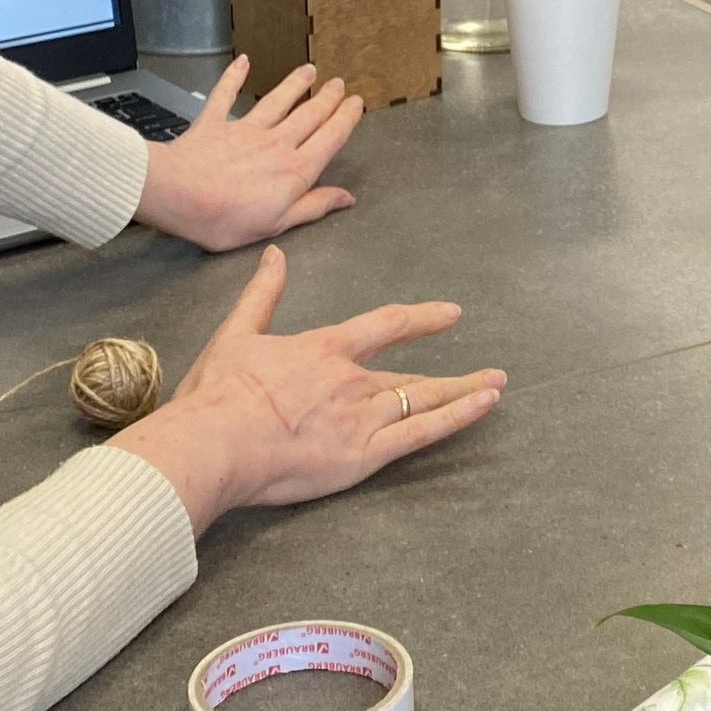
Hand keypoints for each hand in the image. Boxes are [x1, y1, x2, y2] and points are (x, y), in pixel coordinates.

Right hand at [112, 245, 503, 536]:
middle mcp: (353, 379)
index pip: (386, 325)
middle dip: (452, 373)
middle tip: (490, 372)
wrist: (215, 441)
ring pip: (423, 399)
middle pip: (411, 374)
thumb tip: (275, 255)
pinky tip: (483, 406)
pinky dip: (456, 417)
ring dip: (463, 392)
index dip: (422, 319)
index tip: (450, 314)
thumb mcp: (237, 333)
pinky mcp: (364, 455)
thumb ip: (263, 294)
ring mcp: (362, 417)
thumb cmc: (219, 393)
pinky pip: (421, 433)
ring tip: (495, 387)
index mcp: (326, 349)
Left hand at [134, 56, 361, 251]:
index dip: (346, 119)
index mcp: (294, 170)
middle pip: (309, 115)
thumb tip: (345, 198)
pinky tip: (243, 62)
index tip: (356, 104)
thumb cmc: (223, 217)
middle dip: (327, 98)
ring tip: (309, 71)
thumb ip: (313, 206)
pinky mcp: (215, 123)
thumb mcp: (277, 224)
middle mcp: (276, 143)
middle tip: (339, 84)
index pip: (330, 138)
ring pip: (277, 101)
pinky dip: (234, 76)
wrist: (178, 195)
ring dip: (295, 84)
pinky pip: (226, 94)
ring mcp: (246, 130)